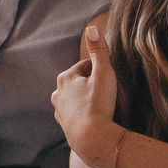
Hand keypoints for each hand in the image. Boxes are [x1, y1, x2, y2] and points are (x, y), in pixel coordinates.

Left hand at [51, 21, 123, 164]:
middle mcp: (58, 93)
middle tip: (106, 90)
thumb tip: (92, 28)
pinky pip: (76, 114)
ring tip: (101, 105)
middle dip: (91, 83)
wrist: (92, 139)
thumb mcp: (103, 73)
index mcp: (65, 78)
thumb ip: (99, 50)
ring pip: (75, 98)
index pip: (84, 66)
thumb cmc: (98, 104)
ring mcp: (59, 111)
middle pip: (78, 82)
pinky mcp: (64, 125)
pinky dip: (84, 113)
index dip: (99, 69)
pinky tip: (95, 118)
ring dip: (86, 99)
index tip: (109, 77)